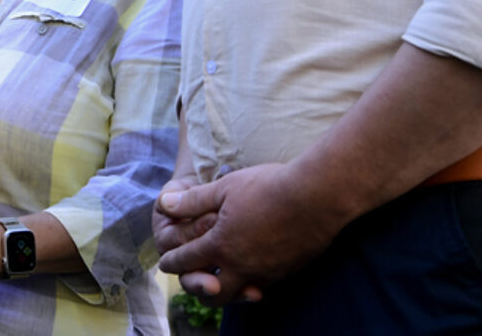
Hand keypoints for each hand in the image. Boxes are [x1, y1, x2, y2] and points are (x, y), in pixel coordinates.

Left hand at [157, 163, 337, 304]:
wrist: (317, 197)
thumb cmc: (268, 186)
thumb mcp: (223, 187)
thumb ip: (192, 200)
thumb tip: (164, 204)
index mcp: (220, 246)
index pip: (187, 260)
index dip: (172, 261)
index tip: (165, 263)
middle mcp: (242, 267)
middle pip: (212, 293)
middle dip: (196, 287)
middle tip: (191, 279)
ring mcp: (266, 273)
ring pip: (240, 294)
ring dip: (227, 290)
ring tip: (221, 282)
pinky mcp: (287, 272)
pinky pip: (263, 285)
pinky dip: (252, 283)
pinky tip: (253, 272)